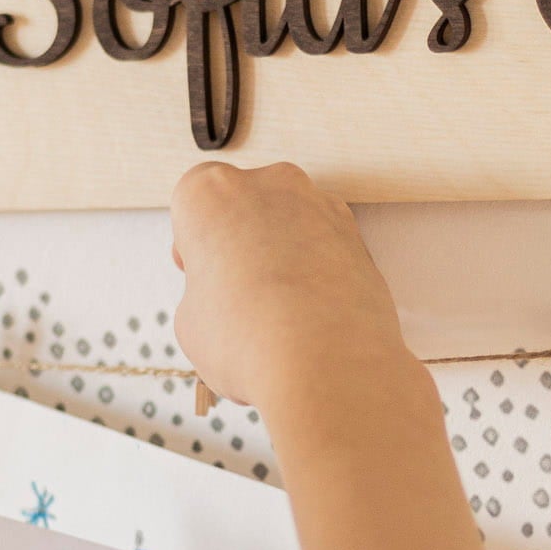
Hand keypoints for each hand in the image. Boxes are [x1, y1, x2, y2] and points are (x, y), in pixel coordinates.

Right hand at [170, 162, 408, 408]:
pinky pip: (326, 245)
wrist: (325, 365)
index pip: (193, 200)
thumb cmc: (247, 339)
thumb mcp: (191, 320)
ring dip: (282, 253)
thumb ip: (206, 290)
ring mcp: (321, 205)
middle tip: (235, 292)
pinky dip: (317, 269)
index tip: (199, 273)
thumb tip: (226, 297)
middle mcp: (269, 184)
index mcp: (213, 191)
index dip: (194, 242)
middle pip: (246, 203)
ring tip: (278, 309)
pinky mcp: (358, 236)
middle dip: (240, 240)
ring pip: (290, 221)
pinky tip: (310, 312)